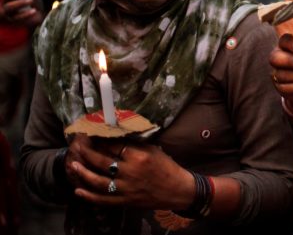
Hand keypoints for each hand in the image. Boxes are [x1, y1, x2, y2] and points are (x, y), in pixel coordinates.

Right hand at [1, 0, 43, 26]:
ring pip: (9, 6)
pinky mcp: (13, 20)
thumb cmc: (31, 3)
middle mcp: (7, 1)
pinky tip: (34, 11)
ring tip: (31, 0)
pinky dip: (26, 14)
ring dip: (20, 2)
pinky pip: (17, 18)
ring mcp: (8, 11)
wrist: (35, 17)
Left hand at [68, 138, 193, 209]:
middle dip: (87, 152)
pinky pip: (103, 199)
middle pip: (102, 161)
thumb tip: (115, 136)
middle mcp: (130, 172)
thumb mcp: (153, 150)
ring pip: (98, 181)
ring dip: (83, 173)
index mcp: (139, 156)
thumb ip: (134, 145)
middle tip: (78, 146)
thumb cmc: (167, 167)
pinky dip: (89, 196)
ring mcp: (126, 188)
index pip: (114, 145)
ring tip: (73, 165)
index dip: (100, 139)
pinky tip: (78, 191)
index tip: (91, 134)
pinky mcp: (125, 201)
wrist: (177, 190)